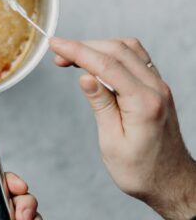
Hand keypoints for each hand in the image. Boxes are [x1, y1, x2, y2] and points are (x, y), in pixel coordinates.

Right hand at [50, 37, 195, 219]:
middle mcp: (156, 88)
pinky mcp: (157, 88)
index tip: (56, 44)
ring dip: (99, 47)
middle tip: (59, 54)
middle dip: (84, 47)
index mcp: (144, 103)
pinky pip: (136, 59)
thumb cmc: (140, 170)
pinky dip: (113, 54)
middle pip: (117, 50)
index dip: (77, 51)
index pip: (105, 66)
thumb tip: (85, 77)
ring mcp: (159, 86)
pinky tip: (98, 62)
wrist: (169, 181)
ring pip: (128, 49)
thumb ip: (101, 105)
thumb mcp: (112, 142)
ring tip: (75, 57)